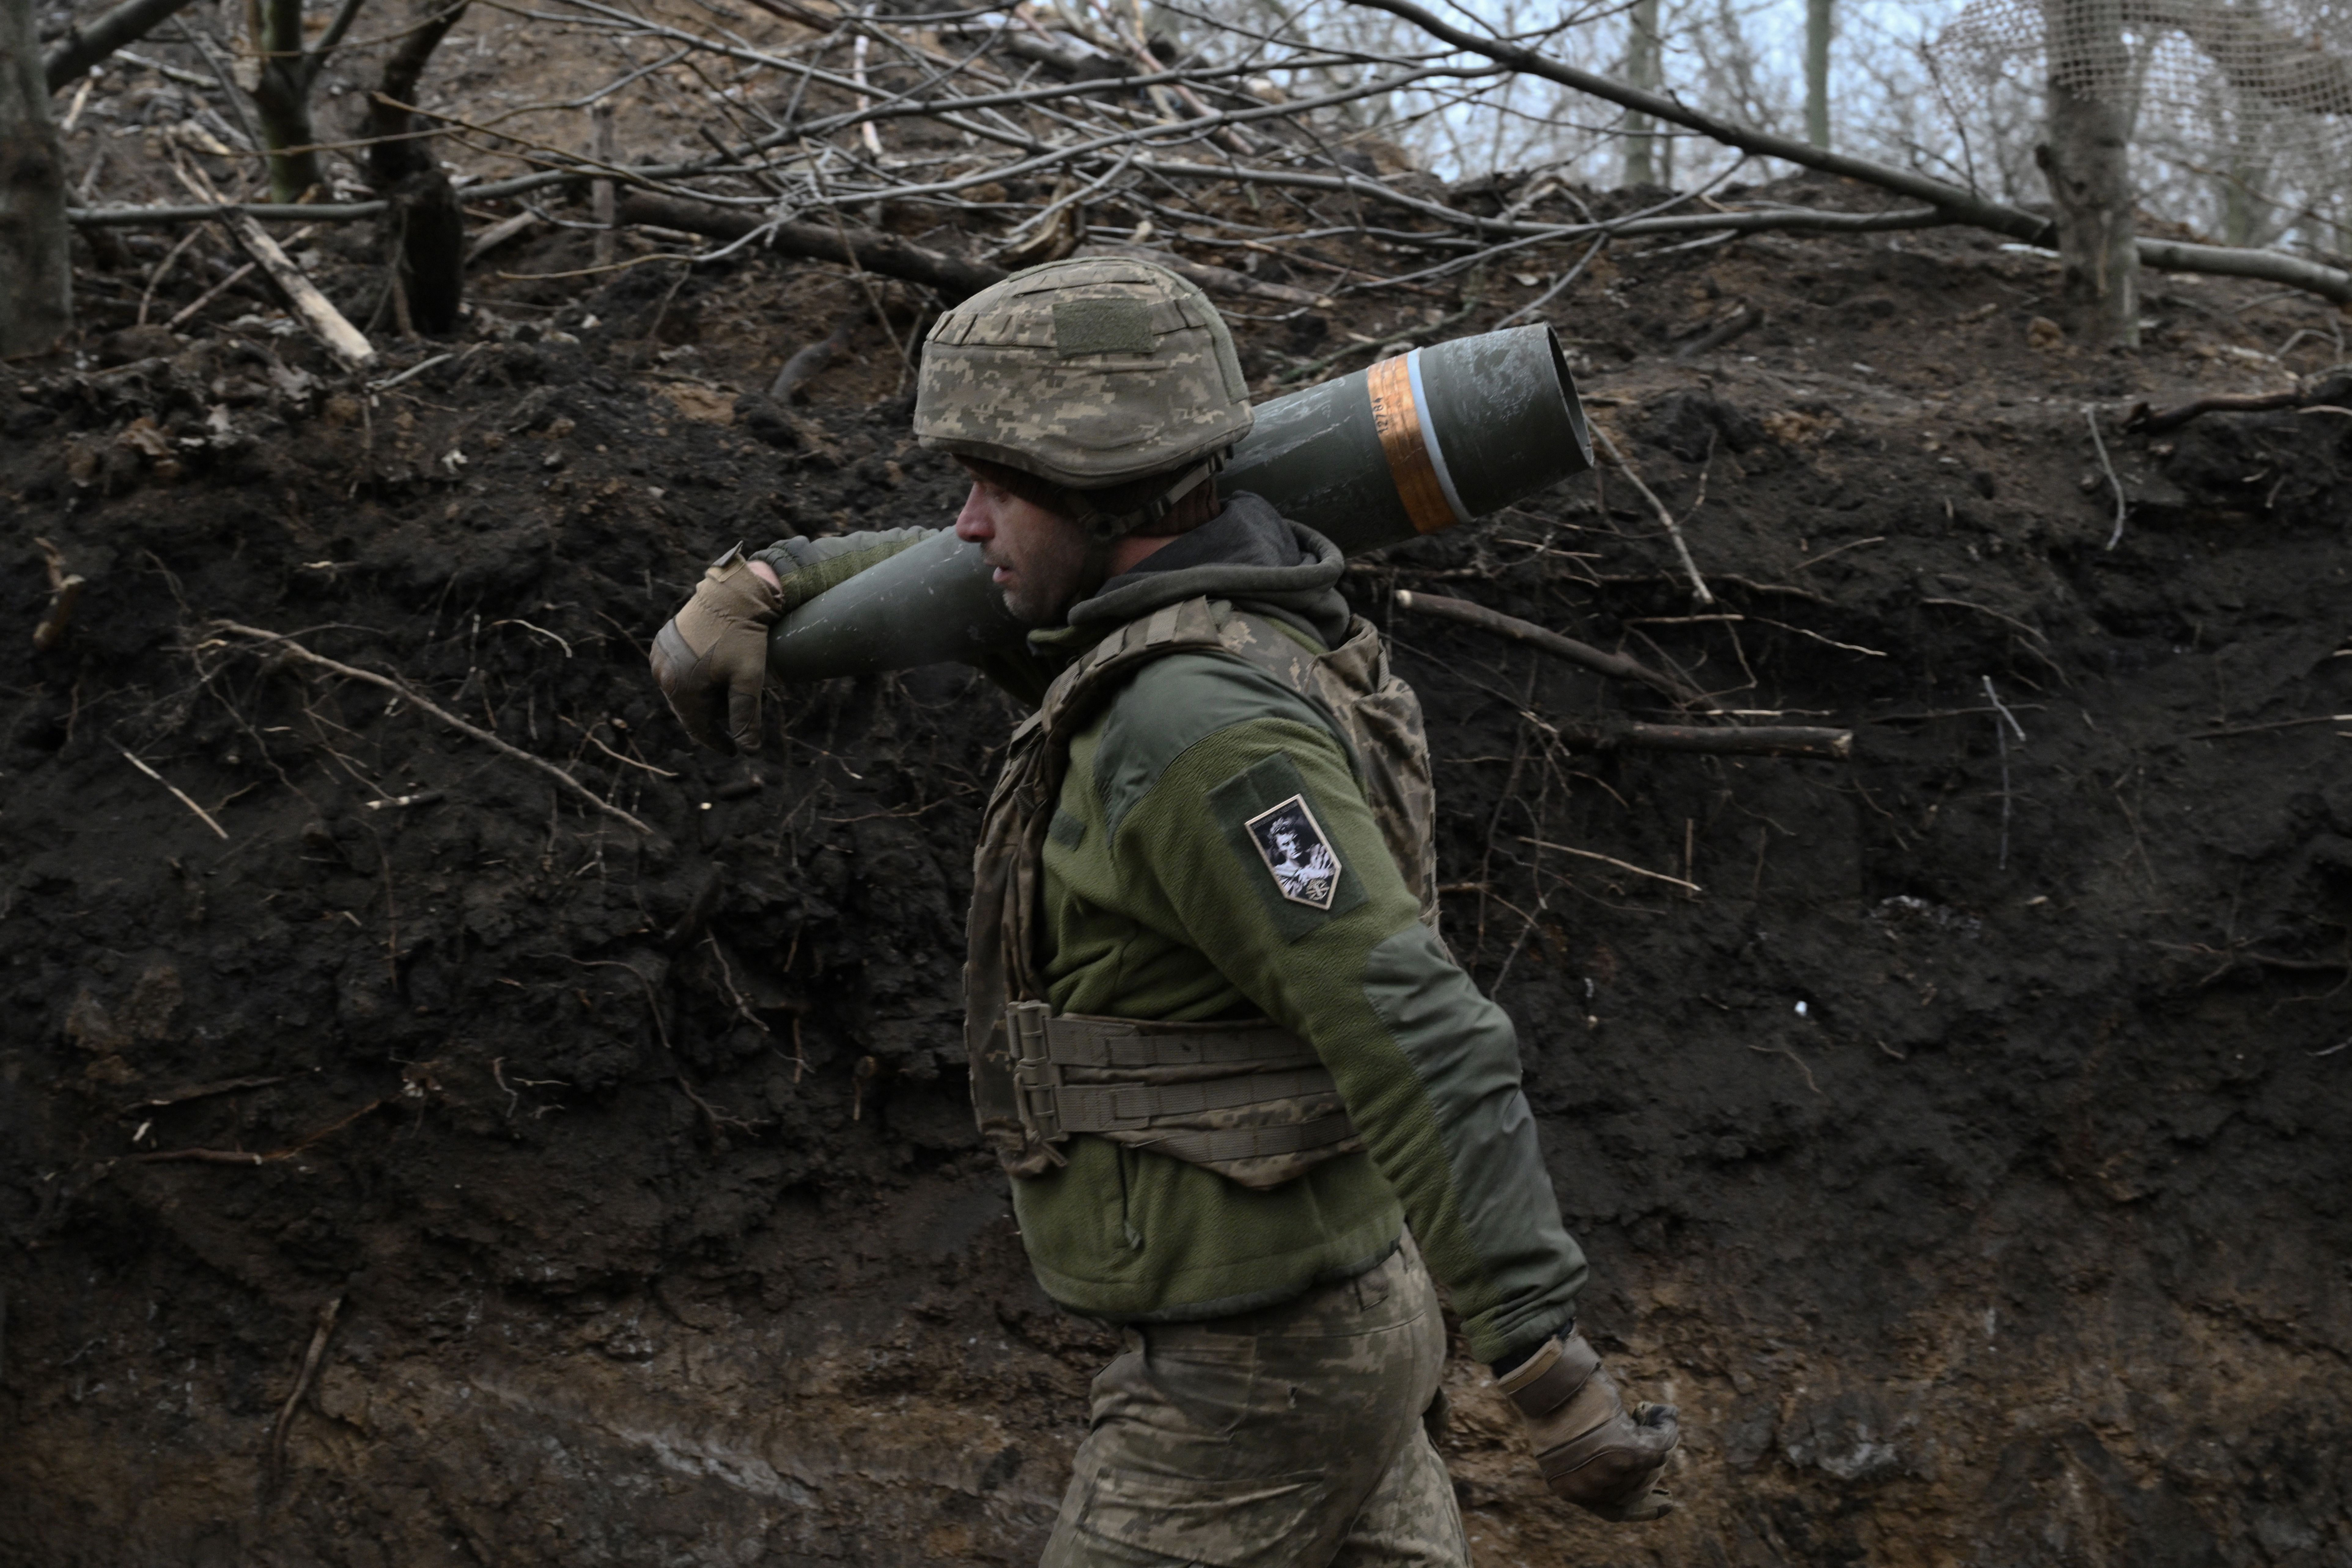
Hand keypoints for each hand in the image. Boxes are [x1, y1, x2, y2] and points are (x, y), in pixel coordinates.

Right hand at [650, 546, 783, 753]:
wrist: (733, 592)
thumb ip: (746, 717)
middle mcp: (662, 672)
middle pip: (689, 709)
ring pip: (683, 690)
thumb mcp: (748, 679)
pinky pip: (677, 670)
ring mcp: (659, 655)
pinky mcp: (663, 641)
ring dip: (704, 696)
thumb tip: (749, 751)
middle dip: (713, 715)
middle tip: (736, 711)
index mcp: (679, 687)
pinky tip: (715, 670)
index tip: (734, 750)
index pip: (698, 728)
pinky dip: (695, 677)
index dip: (718, 742)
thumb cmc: (743, 636)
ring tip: (729, 685)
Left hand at [1497, 1330, 1678, 1521]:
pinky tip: (1666, 1414)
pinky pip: (1660, 1445)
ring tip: (1651, 1416)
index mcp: (1569, 1489)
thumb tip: (1623, 1457)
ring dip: (1657, 1442)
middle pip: (1636, 1487)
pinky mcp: (1628, 1450)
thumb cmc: (1548, 1400)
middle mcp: (1591, 1488)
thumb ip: (1590, 1458)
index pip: (1615, 1511)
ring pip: (1651, 1464)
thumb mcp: (1565, 1439)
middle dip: (1647, 1465)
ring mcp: (1610, 1471)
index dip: (1644, 1509)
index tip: (1666, 1502)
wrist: (1542, 1381)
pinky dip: (1666, 1428)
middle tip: (1655, 1441)